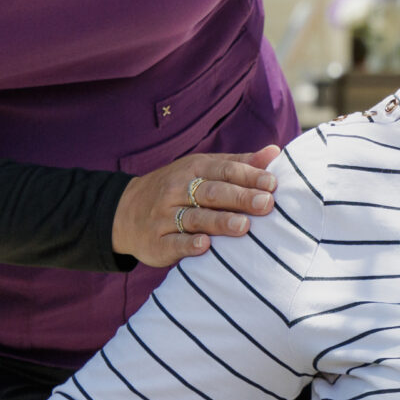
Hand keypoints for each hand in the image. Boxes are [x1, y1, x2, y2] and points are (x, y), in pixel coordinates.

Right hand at [113, 147, 282, 268]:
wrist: (124, 212)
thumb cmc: (177, 188)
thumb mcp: (202, 169)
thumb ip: (238, 164)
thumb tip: (275, 153)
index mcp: (193, 169)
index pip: (224, 170)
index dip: (248, 176)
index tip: (272, 184)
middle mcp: (177, 190)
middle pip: (212, 193)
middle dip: (240, 198)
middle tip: (266, 204)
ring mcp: (164, 216)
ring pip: (194, 218)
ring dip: (219, 221)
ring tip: (244, 226)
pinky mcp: (156, 242)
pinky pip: (172, 242)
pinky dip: (188, 244)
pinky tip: (204, 246)